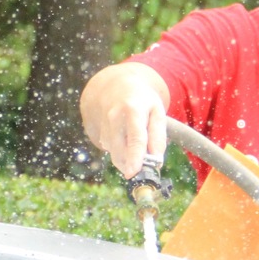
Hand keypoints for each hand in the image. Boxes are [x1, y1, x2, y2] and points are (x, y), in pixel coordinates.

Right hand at [79, 63, 170, 178]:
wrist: (115, 87)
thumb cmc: (142, 101)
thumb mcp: (157, 111)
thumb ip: (158, 136)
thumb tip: (156, 160)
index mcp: (133, 110)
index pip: (135, 138)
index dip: (135, 157)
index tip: (133, 172)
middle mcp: (114, 117)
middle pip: (121, 151)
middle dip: (133, 165)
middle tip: (147, 167)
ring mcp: (104, 126)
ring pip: (117, 155)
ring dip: (129, 160)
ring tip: (140, 146)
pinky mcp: (100, 134)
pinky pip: (113, 153)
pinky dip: (123, 154)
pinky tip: (127, 140)